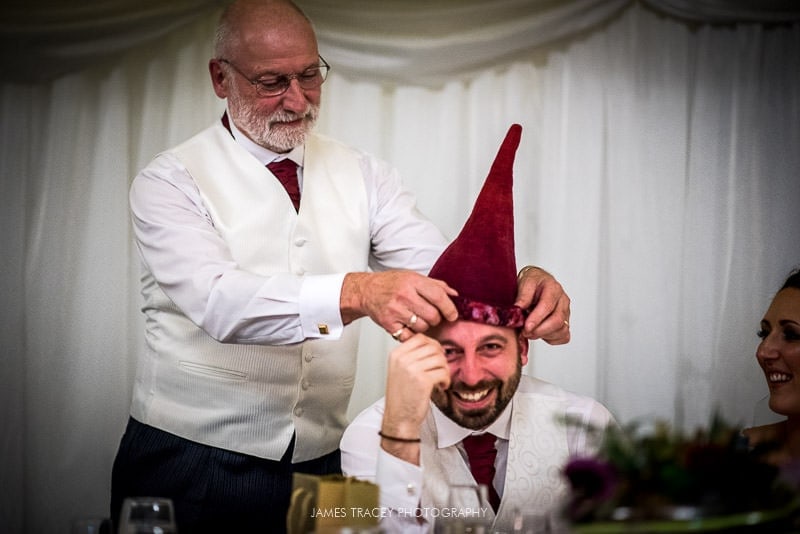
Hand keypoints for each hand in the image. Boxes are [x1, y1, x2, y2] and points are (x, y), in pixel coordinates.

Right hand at [341, 270, 457, 340]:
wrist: (367, 291)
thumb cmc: (391, 284)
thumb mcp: (414, 277)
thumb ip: (436, 285)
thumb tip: (455, 294)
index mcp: (413, 282)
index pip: (438, 296)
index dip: (449, 308)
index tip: (452, 315)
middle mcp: (404, 295)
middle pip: (433, 315)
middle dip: (436, 319)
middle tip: (431, 316)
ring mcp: (395, 310)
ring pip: (423, 327)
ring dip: (424, 326)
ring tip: (417, 319)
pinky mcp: (388, 323)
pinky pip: (409, 336)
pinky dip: (411, 334)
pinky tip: (408, 326)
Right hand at [380, 334, 449, 463]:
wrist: (399, 418)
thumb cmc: (401, 397)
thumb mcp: (400, 370)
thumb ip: (412, 356)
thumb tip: (433, 345)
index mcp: (396, 354)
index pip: (420, 338)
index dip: (432, 345)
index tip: (436, 354)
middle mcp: (403, 359)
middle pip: (432, 347)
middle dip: (441, 358)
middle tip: (440, 369)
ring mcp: (412, 369)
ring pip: (440, 359)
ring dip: (444, 370)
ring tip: (440, 379)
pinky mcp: (423, 380)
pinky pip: (443, 372)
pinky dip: (446, 380)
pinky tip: (441, 386)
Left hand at [514, 266, 570, 343]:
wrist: (537, 283)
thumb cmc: (532, 282)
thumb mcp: (524, 283)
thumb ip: (523, 296)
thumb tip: (518, 309)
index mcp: (553, 288)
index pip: (547, 306)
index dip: (536, 319)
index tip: (526, 327)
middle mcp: (563, 301)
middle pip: (557, 321)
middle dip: (539, 330)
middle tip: (524, 332)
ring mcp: (566, 312)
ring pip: (561, 330)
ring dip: (544, 335)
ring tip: (529, 332)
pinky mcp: (565, 322)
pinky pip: (564, 336)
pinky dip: (551, 339)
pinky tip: (540, 333)